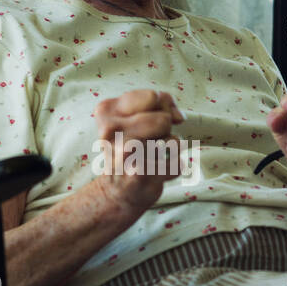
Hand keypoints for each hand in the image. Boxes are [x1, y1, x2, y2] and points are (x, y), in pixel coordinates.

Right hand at [92, 89, 184, 212]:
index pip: (153, 98)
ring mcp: (126, 155)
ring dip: (168, 150)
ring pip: (172, 142)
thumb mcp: (132, 115)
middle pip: (164, 120)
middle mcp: (112, 133)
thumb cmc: (128, 145)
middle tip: (151, 139)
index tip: (154, 116)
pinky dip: (172, 167)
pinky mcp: (141, 177)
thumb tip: (179, 117)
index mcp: (107, 112)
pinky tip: (155, 170)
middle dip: (164, 129)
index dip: (162, 106)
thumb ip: (158, 104)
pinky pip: (177, 163)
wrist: (115, 188)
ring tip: (151, 155)